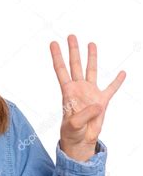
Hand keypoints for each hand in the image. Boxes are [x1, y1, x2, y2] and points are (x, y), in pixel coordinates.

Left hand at [50, 35, 125, 161]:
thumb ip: (82, 115)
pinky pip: (111, 88)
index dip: (57, 56)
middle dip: (73, 50)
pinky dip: (117, 81)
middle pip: (75, 65)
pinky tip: (122, 72)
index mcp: (68, 92)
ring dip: (91, 57)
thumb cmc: (71, 131)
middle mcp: (78, 88)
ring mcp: (90, 93)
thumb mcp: (73, 124)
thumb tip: (96, 105)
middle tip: (71, 35)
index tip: (53, 43)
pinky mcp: (102, 101)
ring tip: (91, 43)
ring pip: (91, 71)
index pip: (61, 70)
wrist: (80, 140)